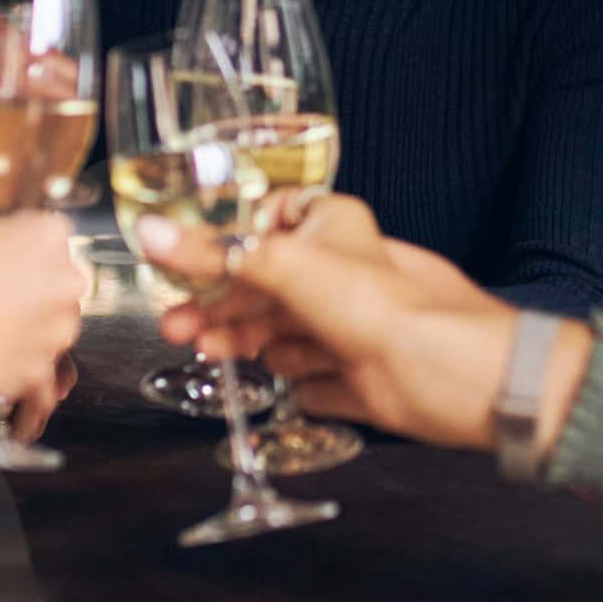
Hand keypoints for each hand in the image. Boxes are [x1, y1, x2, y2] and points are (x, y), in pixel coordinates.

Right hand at [0, 214, 86, 446]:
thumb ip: (1, 245)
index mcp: (45, 235)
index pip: (53, 240)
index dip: (30, 255)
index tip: (15, 265)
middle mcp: (64, 279)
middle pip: (60, 288)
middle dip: (35, 298)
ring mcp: (59, 327)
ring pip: (54, 332)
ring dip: (32, 339)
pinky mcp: (44, 367)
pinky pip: (43, 384)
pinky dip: (29, 392)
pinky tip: (15, 396)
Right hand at [137, 198, 532, 451]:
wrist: (451, 375)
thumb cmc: (381, 306)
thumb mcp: (283, 266)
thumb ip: (213, 253)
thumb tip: (151, 233)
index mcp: (331, 229)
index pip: (267, 221)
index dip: (224, 240)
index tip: (181, 258)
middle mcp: (342, 273)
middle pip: (265, 284)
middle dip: (218, 301)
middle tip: (175, 321)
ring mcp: (350, 326)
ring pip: (282, 330)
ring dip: (240, 338)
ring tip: (199, 349)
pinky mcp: (360, 375)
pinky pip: (312, 377)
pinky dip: (288, 378)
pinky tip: (261, 380)